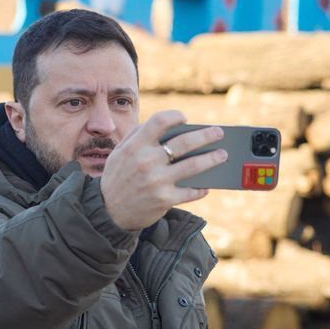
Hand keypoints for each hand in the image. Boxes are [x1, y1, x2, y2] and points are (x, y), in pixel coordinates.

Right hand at [99, 111, 225, 231]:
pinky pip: (190, 191)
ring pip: (193, 166)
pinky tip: (206, 186)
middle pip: (184, 143)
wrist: (107, 212)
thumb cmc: (117, 178)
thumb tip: (163, 124)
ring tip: (222, 155)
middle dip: (206, 136)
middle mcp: (146, 161)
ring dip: (212, 159)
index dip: (175, 116)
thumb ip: (137, 136)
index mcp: (135, 146)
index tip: (184, 119)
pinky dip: (201, 189)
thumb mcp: (119, 153)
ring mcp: (157, 181)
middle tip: (219, 133)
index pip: (160, 121)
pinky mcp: (164, 199)